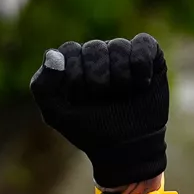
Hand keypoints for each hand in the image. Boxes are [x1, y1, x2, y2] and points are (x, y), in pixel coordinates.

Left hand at [29, 34, 169, 190]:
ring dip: (120, 78)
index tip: (81, 98)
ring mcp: (125, 53)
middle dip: (98, 80)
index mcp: (74, 62)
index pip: (69, 50)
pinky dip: (141, 66)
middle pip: (94, 47)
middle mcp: (99, 53)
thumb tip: (53, 55)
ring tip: (123, 94)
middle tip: (103, 99)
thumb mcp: (57, 114)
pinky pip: (144, 43)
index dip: (76, 77)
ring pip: (119, 46)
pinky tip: (141, 84)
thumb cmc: (90, 130)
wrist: (127, 149)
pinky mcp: (150, 56)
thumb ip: (43, 86)